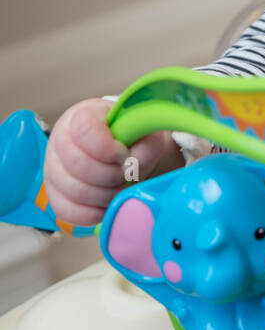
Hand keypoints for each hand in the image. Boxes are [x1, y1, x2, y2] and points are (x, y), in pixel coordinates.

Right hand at [44, 99, 179, 226]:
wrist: (122, 149)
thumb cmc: (131, 137)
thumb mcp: (145, 133)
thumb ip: (145, 145)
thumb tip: (133, 165)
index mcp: (82, 116)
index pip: (84, 130)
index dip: (107, 148)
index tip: (123, 155)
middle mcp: (60, 139)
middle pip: (76, 164)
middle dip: (109, 176)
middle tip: (126, 176)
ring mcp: (53, 168)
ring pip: (72, 190)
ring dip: (104, 196)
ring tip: (120, 189)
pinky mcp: (54, 193)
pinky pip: (65, 210)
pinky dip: (91, 213)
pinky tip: (107, 205)